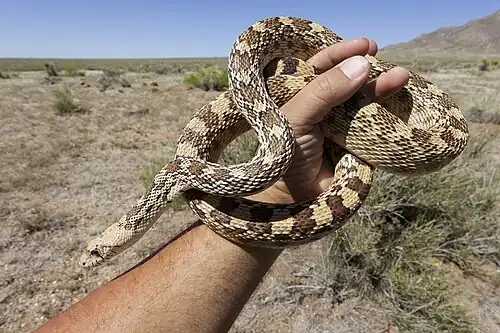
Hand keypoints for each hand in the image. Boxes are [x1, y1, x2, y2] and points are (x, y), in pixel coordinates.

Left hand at [247, 38, 409, 203]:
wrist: (300, 197)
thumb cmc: (289, 155)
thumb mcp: (299, 118)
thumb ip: (324, 91)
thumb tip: (361, 65)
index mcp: (302, 97)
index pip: (322, 67)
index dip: (341, 54)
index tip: (364, 45)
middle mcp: (324, 106)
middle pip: (348, 79)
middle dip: (365, 67)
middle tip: (379, 54)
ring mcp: (344, 123)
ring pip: (366, 98)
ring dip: (382, 86)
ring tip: (401, 76)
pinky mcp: (361, 140)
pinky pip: (378, 121)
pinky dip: (390, 109)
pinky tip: (401, 95)